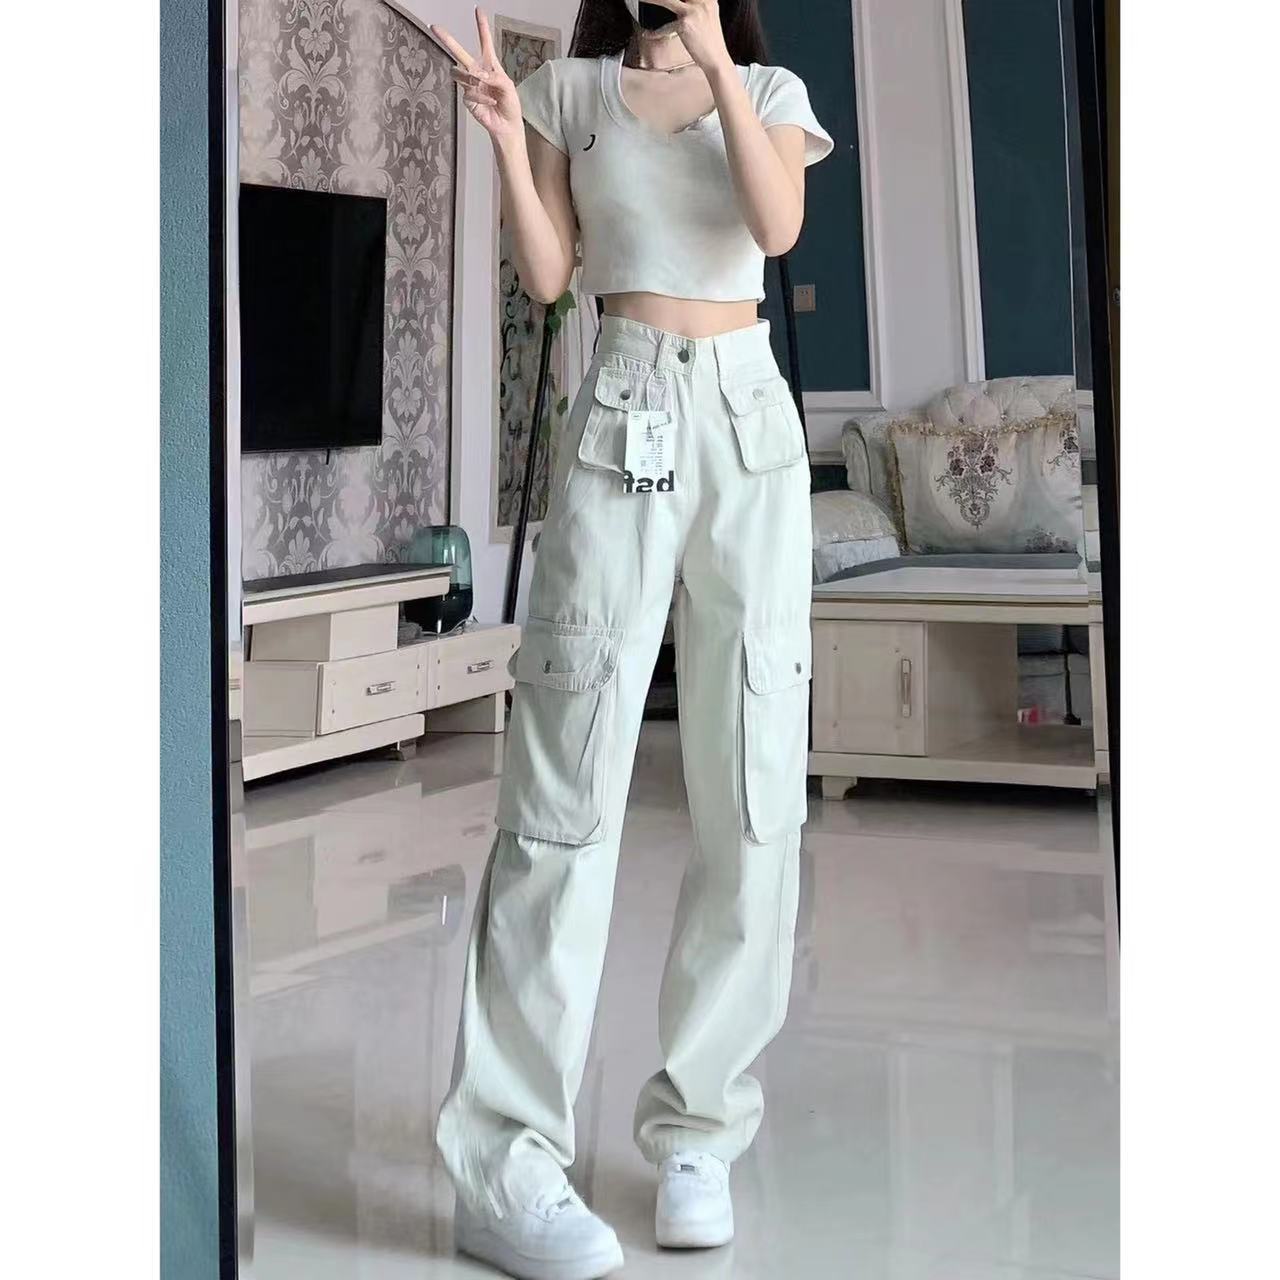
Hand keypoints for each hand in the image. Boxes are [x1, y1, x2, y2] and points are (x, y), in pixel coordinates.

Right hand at [431, 8, 522, 146]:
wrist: (507, 125)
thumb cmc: (510, 105)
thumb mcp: (508, 86)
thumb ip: (495, 76)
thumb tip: (478, 73)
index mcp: (490, 65)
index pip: (484, 42)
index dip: (481, 26)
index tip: (478, 10)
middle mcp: (478, 72)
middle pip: (459, 52)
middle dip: (447, 39)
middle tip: (435, 27)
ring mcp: (471, 85)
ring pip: (459, 73)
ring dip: (472, 78)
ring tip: (485, 87)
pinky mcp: (468, 99)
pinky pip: (469, 92)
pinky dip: (482, 96)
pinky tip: (491, 101)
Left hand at [647, 1, 732, 75]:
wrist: (716, 59)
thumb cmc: (710, 43)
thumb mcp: (708, 17)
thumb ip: (697, 6)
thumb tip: (682, 6)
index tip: (664, 1)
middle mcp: (702, 0)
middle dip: (662, 0)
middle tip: (649, 1)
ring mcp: (694, 10)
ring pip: (668, 0)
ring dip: (654, 1)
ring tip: (642, 1)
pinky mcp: (686, 22)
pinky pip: (665, 24)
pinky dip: (655, 29)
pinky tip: (648, 33)